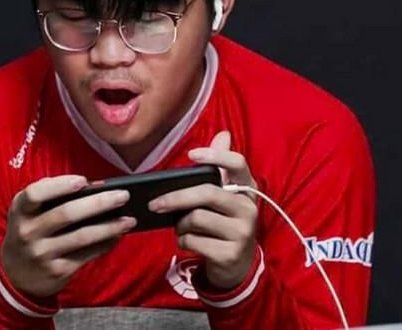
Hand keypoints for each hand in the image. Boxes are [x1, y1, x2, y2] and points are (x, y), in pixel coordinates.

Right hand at [1, 175, 135, 296]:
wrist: (16, 275)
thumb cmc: (31, 231)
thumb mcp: (29, 213)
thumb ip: (52, 198)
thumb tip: (95, 187)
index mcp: (20, 210)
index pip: (36, 194)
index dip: (60, 186)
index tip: (83, 181)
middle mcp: (28, 231)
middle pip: (66, 214)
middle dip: (98, 203)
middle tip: (123, 196)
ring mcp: (42, 253)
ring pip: (82, 236)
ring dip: (109, 227)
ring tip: (129, 219)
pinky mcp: (57, 270)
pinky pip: (87, 254)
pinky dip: (106, 243)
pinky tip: (118, 235)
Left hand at [148, 131, 257, 289]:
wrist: (237, 266)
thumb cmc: (224, 224)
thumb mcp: (226, 198)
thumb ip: (220, 168)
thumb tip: (223, 134)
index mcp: (247, 189)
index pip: (237, 163)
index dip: (215, 156)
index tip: (191, 155)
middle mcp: (249, 208)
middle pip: (205, 193)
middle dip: (175, 198)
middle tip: (153, 204)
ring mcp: (242, 233)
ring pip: (196, 218)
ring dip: (179, 224)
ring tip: (181, 227)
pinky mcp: (230, 254)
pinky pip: (193, 241)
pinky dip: (182, 241)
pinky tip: (187, 241)